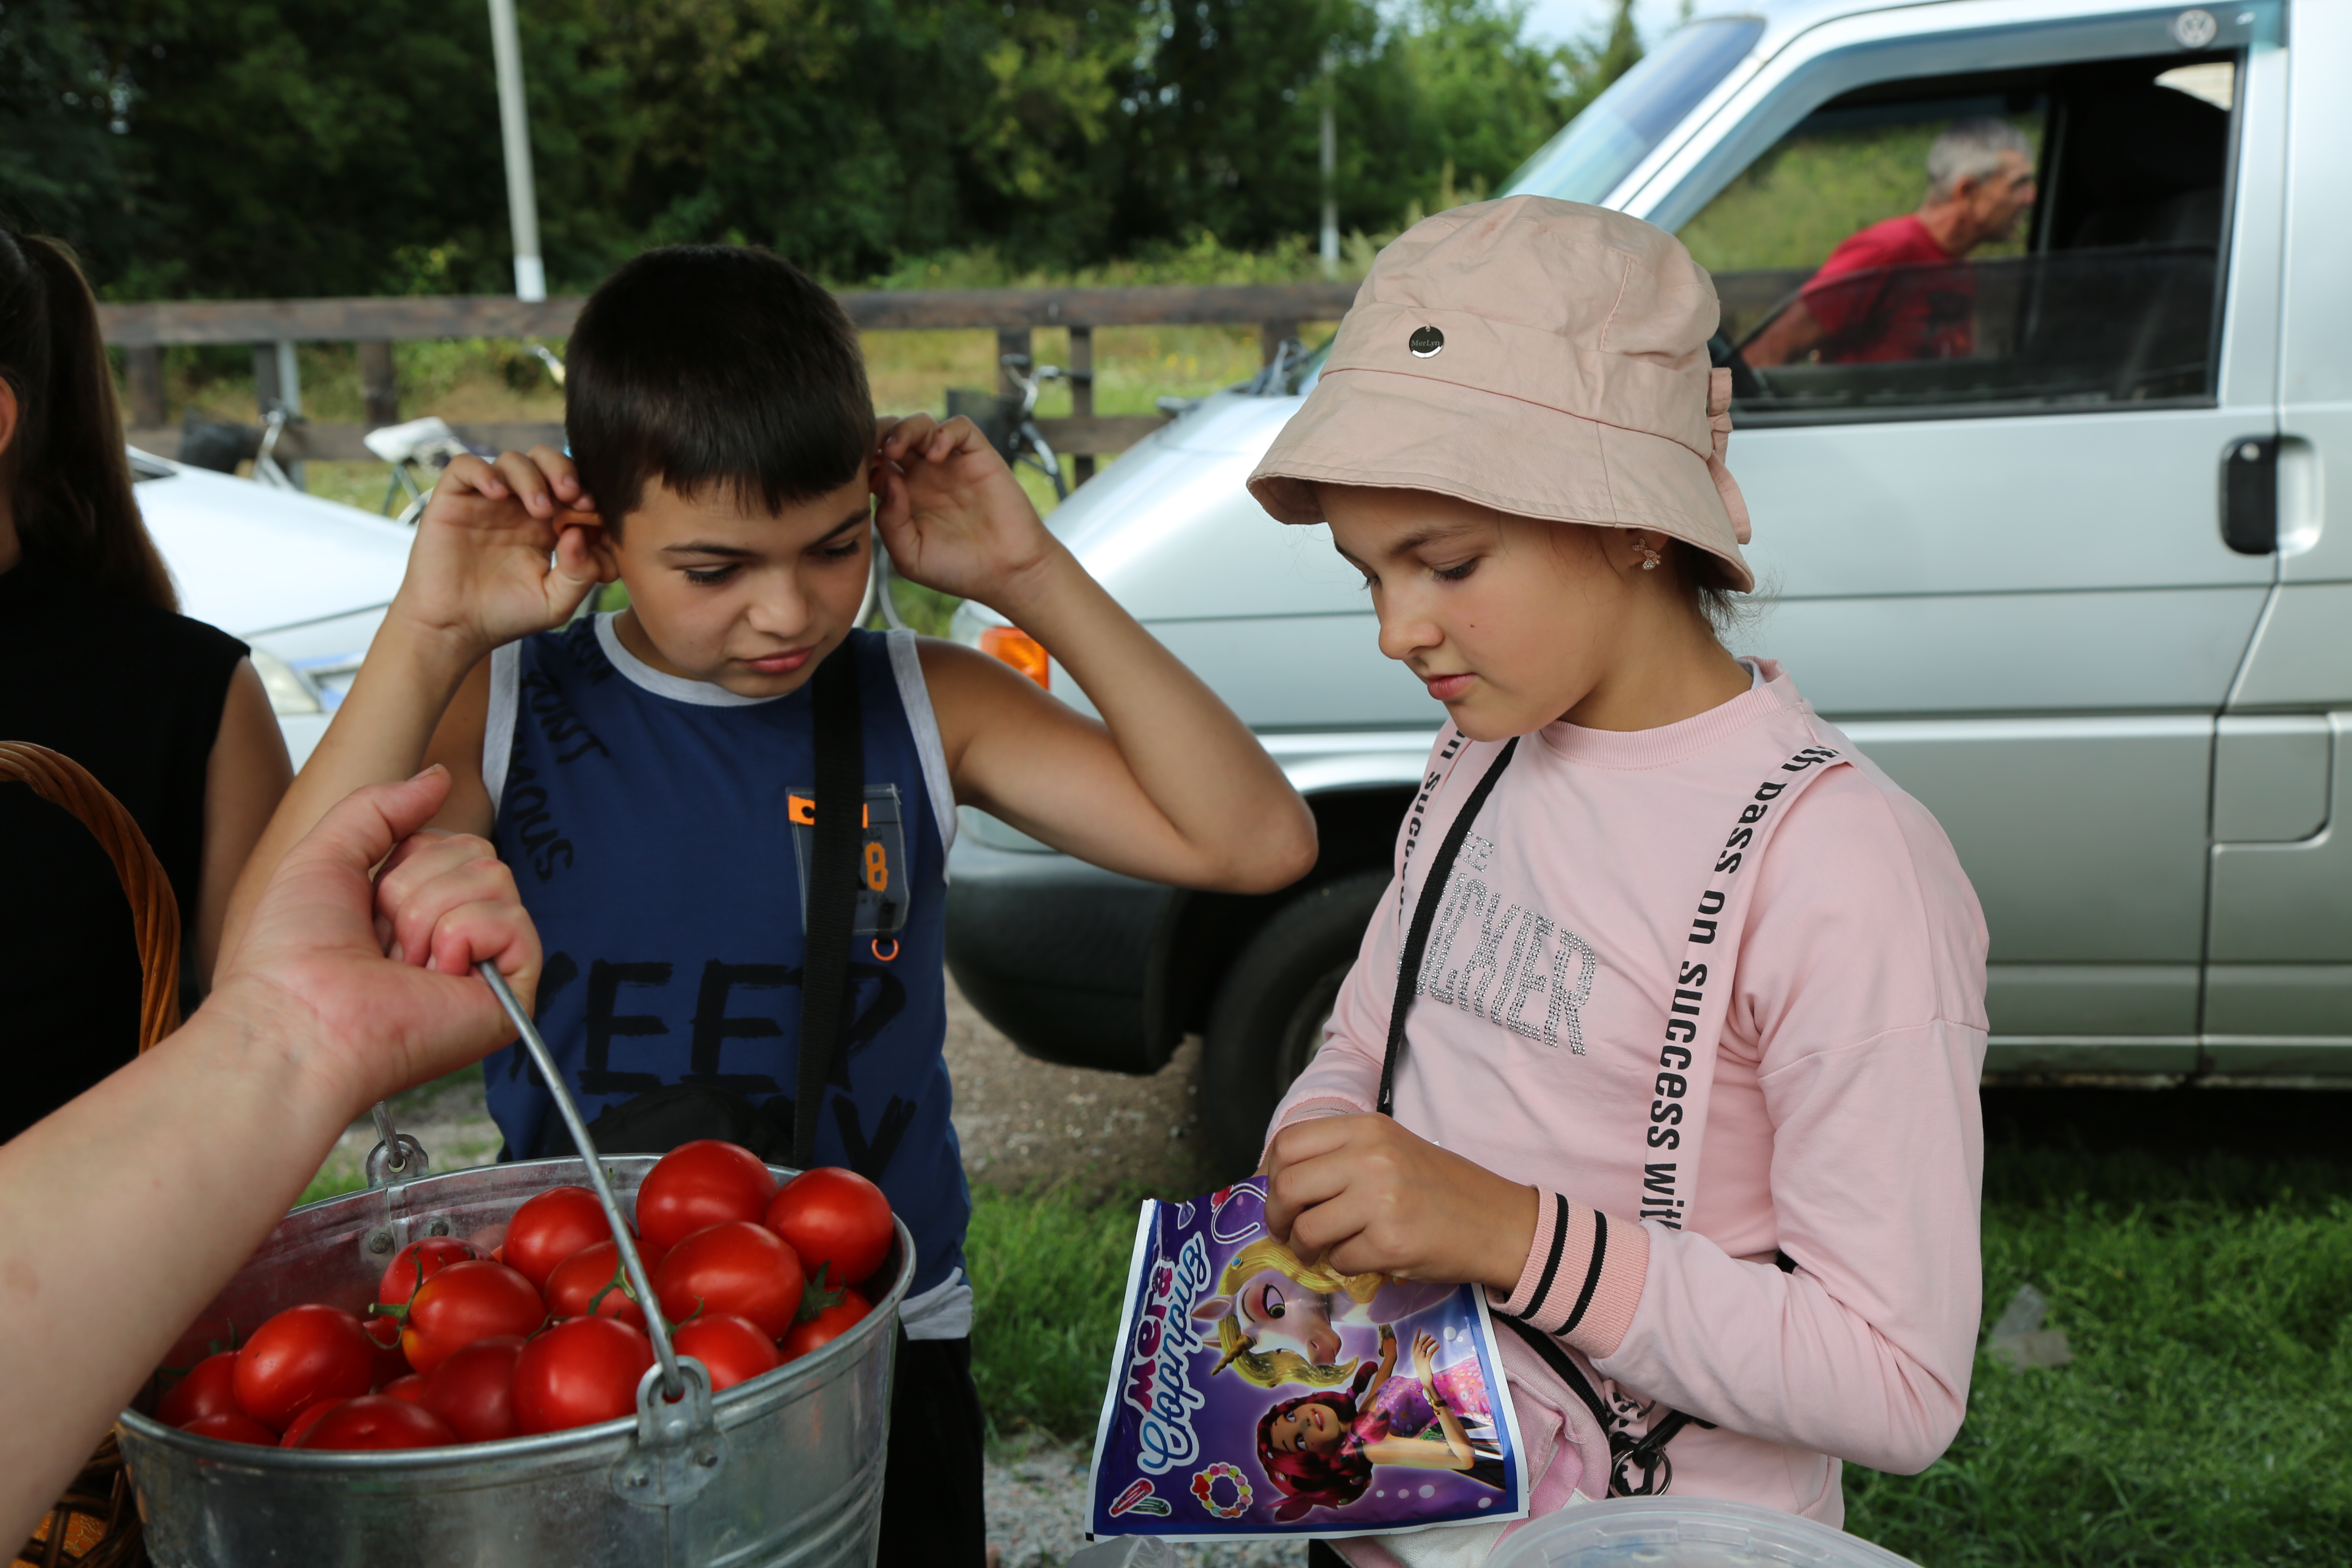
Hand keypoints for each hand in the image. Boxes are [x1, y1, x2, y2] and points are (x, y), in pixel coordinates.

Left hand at [207, 767, 540, 1116]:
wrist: (297, 1022)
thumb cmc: (292, 958)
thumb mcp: (325, 856)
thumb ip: (381, 808)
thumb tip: (438, 777)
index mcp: (419, 911)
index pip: (453, 844)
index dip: (406, 862)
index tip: (367, 907)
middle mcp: (458, 938)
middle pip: (478, 854)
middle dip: (416, 887)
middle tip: (382, 940)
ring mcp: (486, 966)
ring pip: (495, 879)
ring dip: (431, 914)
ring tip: (403, 963)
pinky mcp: (511, 994)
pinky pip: (513, 921)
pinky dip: (464, 937)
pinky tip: (436, 975)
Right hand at [392, 445, 610, 658]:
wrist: (455, 628)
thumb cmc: (506, 615)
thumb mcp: (556, 602)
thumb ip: (579, 572)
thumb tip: (580, 533)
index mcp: (549, 525)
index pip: (574, 490)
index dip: (589, 494)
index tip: (597, 514)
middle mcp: (519, 507)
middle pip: (546, 461)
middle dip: (564, 470)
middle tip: (573, 496)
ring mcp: (487, 501)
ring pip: (512, 460)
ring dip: (531, 477)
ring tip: (540, 510)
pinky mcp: (453, 500)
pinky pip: (465, 467)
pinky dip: (483, 473)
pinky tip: (498, 495)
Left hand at [872, 414, 1061, 612]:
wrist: (1007, 573)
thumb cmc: (959, 570)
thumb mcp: (910, 556)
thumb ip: (889, 523)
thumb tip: (887, 479)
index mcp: (903, 497)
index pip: (874, 463)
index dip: (862, 462)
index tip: (859, 476)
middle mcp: (924, 476)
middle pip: (893, 436)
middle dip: (878, 435)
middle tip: (874, 451)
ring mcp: (951, 464)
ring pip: (921, 424)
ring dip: (905, 429)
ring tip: (898, 450)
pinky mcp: (978, 457)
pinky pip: (959, 427)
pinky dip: (944, 432)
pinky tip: (936, 455)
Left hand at [1262, 1114, 1537, 1293]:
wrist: (1498, 1222)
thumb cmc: (1440, 1188)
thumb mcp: (1390, 1150)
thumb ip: (1340, 1156)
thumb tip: (1278, 1181)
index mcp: (1367, 1129)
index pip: (1288, 1142)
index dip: (1270, 1173)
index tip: (1280, 1194)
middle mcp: (1371, 1158)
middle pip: (1287, 1186)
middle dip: (1277, 1216)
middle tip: (1287, 1231)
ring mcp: (1381, 1201)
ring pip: (1307, 1229)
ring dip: (1304, 1248)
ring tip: (1318, 1251)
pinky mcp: (1391, 1243)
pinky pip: (1339, 1260)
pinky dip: (1342, 1265)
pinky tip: (1362, 1257)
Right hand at [1412, 1330, 1439, 1390]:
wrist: (1424, 1379)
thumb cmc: (1422, 1369)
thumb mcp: (1418, 1360)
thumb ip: (1420, 1353)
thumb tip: (1423, 1347)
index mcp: (1414, 1354)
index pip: (1415, 1342)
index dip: (1418, 1335)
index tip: (1420, 1329)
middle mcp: (1416, 1355)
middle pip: (1420, 1343)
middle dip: (1425, 1338)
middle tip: (1430, 1335)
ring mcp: (1420, 1358)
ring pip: (1425, 1346)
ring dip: (1430, 1342)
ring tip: (1435, 1340)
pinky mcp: (1426, 1361)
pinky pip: (1430, 1352)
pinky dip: (1434, 1348)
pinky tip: (1438, 1346)